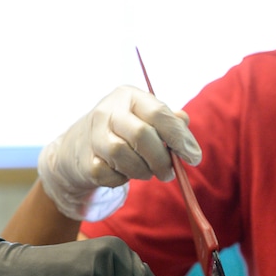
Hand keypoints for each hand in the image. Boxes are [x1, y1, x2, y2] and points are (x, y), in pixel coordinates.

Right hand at [38, 86, 202, 219]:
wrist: (80, 147)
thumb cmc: (125, 131)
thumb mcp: (147, 119)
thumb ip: (170, 121)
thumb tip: (185, 129)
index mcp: (129, 96)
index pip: (158, 113)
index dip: (179, 137)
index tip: (194, 157)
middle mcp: (108, 111)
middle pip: (142, 135)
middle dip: (162, 159)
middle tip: (170, 173)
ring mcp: (93, 135)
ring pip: (124, 156)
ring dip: (143, 171)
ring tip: (148, 172)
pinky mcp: (85, 161)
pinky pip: (110, 175)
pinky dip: (123, 179)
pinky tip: (124, 173)